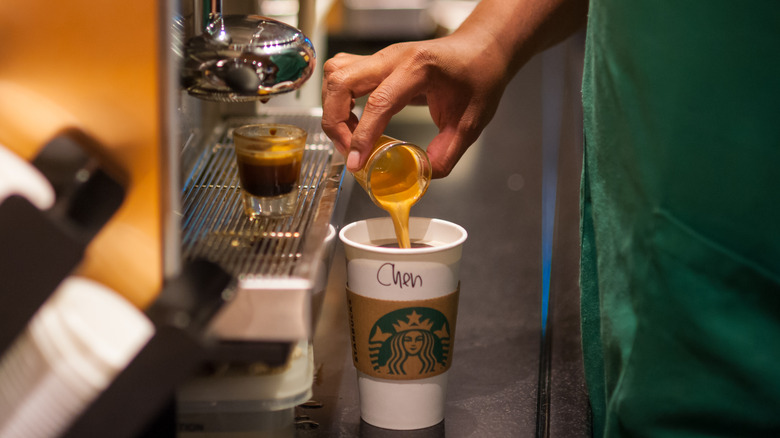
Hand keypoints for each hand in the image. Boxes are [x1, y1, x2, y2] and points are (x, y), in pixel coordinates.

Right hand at [321, 30, 512, 177]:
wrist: (481, 50)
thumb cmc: (479, 77)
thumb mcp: (471, 121)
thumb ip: (447, 152)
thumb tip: (422, 175)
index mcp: (419, 67)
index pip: (379, 101)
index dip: (362, 136)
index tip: (356, 162)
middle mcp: (393, 57)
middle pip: (341, 81)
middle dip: (335, 121)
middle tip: (349, 150)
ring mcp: (382, 57)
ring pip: (335, 74)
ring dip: (333, 108)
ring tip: (351, 136)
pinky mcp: (377, 63)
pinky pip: (342, 74)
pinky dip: (338, 99)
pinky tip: (355, 120)